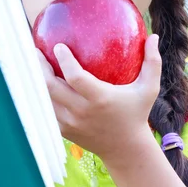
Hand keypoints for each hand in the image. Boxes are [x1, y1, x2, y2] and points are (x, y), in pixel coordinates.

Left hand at [36, 34, 160, 161]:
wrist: (125, 150)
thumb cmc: (137, 113)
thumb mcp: (149, 89)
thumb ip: (152, 62)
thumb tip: (154, 36)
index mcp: (100, 98)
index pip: (75, 77)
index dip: (64, 60)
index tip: (57, 46)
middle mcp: (81, 111)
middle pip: (51, 87)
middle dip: (40, 66)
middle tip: (35, 50)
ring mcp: (70, 123)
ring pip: (45, 99)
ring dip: (36, 81)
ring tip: (32, 63)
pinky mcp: (64, 131)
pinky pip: (47, 110)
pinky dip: (41, 96)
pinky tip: (37, 82)